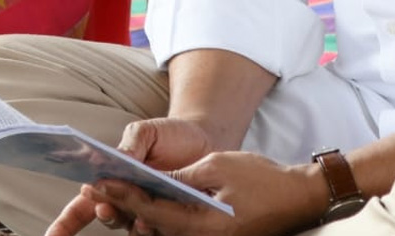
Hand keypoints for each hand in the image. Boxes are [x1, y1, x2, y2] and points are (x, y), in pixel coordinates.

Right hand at [47, 118, 236, 235]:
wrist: (205, 137)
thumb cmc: (169, 135)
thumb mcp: (146, 131)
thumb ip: (129, 144)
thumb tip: (116, 160)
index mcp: (111, 183)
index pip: (81, 208)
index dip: (64, 226)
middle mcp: (126, 203)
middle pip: (106, 217)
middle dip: (104, 213)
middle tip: (106, 206)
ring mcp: (149, 212)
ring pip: (132, 227)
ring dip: (134, 222)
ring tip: (140, 214)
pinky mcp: (174, 217)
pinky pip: (162, 228)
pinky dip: (159, 224)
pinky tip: (161, 217)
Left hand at [57, 152, 325, 235]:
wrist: (298, 197)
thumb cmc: (263, 179)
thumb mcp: (219, 166)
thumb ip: (184, 177)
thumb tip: (155, 181)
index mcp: (201, 225)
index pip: (151, 210)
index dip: (123, 195)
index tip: (99, 183)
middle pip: (151, 228)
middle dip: (123, 208)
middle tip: (96, 190)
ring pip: (161, 232)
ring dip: (137, 214)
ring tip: (112, 196)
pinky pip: (177, 232)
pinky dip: (159, 218)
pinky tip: (145, 205)